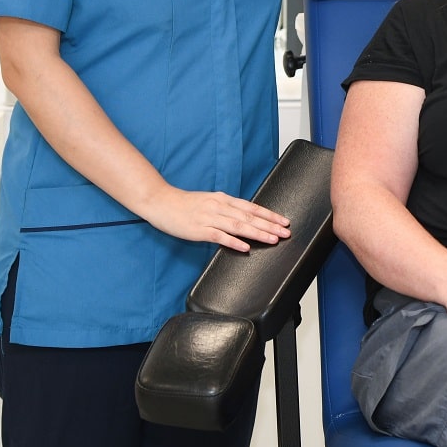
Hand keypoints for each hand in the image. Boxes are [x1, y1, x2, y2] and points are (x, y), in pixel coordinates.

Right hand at [140, 187, 290, 252]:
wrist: (161, 202)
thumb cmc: (185, 204)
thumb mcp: (210, 201)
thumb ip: (227, 209)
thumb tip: (245, 217)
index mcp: (223, 199)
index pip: (252, 207)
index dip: (269, 214)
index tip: (284, 221)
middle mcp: (219, 207)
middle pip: (249, 217)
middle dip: (270, 225)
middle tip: (285, 232)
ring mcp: (209, 218)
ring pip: (239, 226)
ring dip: (258, 233)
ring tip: (273, 239)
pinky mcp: (199, 230)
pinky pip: (220, 237)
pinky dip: (234, 242)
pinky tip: (246, 247)